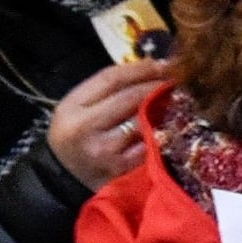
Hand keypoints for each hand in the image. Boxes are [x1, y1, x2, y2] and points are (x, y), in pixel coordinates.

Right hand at [46, 54, 173, 185]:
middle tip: (175, 78)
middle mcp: (85, 129)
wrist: (65, 179)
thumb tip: (149, 67)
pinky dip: (161, 132)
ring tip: (176, 98)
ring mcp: (104, 151)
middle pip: (129, 98)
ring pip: (142, 120)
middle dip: (156, 84)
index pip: (110, 79)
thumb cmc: (76, 136)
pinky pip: (148, 144)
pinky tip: (170, 124)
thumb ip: (107, 88)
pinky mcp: (121, 169)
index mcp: (71, 108)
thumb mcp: (78, 108)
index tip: (161, 63)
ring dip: (163, 107)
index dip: (140, 69)